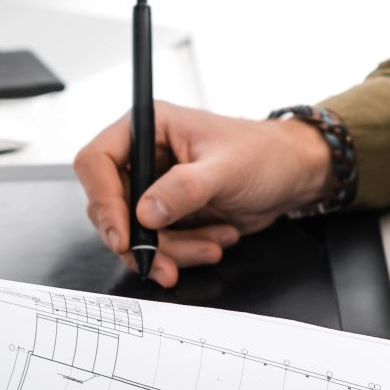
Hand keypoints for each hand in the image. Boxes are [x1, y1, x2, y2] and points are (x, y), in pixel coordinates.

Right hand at [73, 102, 332, 286]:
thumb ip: (185, 189)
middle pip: (110, 206)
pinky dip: (183, 253)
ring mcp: (154, 188)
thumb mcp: (226, 169)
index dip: (103, 200)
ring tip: (211, 245)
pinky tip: (215, 241)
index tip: (124, 235)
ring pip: (134, 233)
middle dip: (140, 240)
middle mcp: (144, 156)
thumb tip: (146, 212)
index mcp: (149, 127)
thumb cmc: (265, 154)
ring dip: (170, 250)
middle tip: (163, 262)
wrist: (292, 176)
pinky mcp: (168, 214)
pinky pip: (157, 245)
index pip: (97, 162)